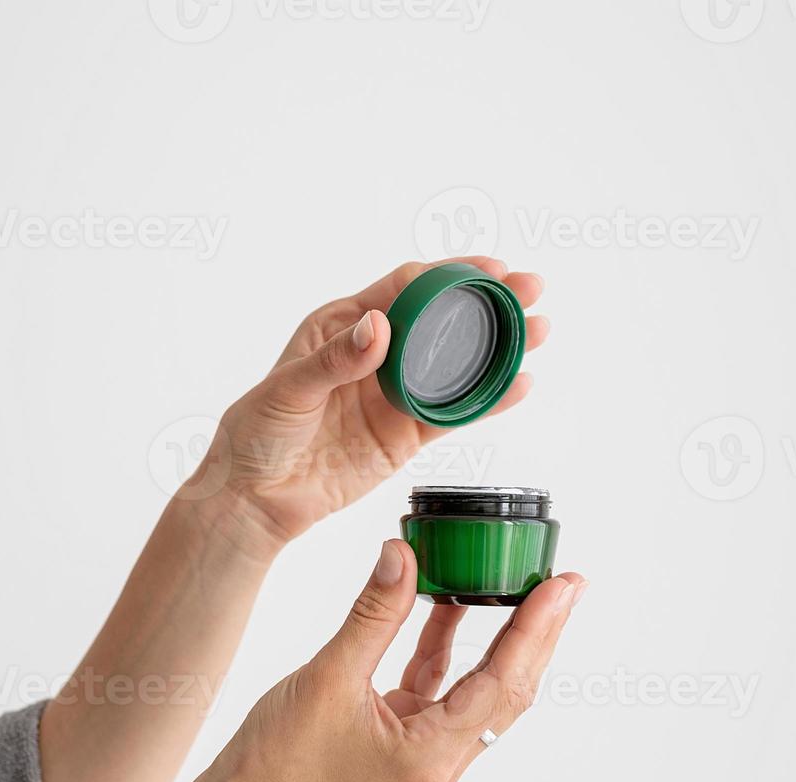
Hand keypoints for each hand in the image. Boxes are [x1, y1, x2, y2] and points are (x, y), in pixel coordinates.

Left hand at [192, 258, 550, 553]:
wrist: (256, 499)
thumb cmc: (257, 435)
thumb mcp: (287, 390)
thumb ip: (335, 360)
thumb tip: (380, 327)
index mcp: (344, 325)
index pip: (405, 287)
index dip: (449, 273)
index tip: (487, 267)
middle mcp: (377, 354)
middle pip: (442, 319)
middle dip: (489, 302)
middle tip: (529, 289)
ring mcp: (395, 395)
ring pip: (457, 364)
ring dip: (499, 347)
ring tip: (539, 331)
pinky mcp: (406, 434)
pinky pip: (454, 413)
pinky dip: (487, 400)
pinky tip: (519, 385)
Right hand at [211, 540, 586, 781]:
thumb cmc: (276, 760)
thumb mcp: (329, 676)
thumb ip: (374, 613)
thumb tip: (405, 554)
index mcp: (431, 755)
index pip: (502, 683)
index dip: (536, 630)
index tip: (563, 586)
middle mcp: (439, 759)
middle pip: (507, 689)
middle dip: (539, 633)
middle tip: (567, 581)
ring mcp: (423, 751)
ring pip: (479, 687)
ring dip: (501, 638)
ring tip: (528, 587)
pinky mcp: (403, 738)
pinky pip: (440, 686)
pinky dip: (449, 646)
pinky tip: (453, 601)